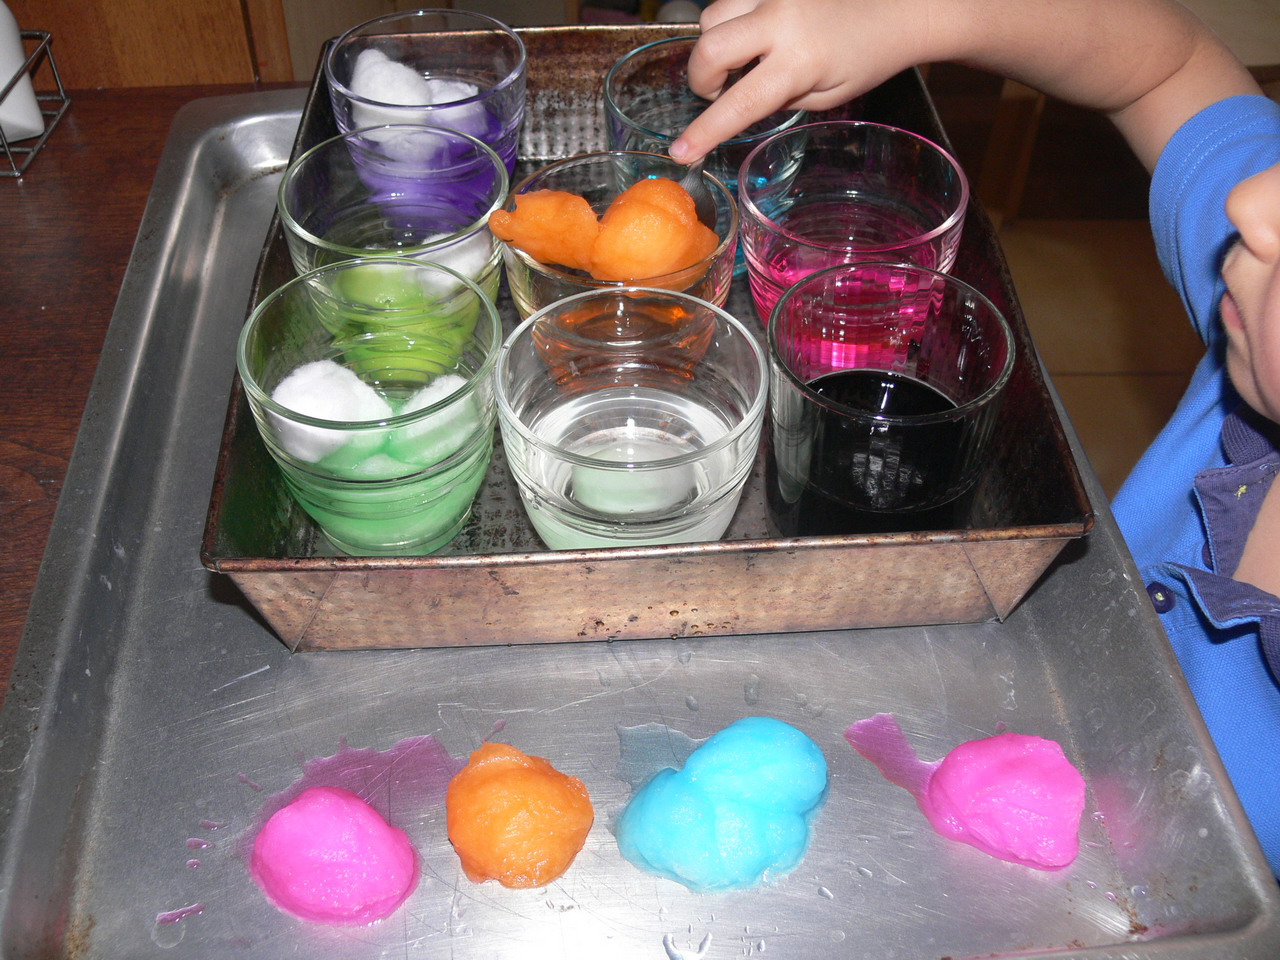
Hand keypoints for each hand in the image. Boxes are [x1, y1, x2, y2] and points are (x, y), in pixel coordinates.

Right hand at [671, 0, 935, 161]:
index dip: (704, 131)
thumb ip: (779, 96)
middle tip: (721, 89)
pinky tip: (758, 32)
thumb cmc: (866, 58)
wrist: (901, 7)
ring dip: (717, 42)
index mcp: (799, 61)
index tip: (680, 151)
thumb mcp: (824, 95)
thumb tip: (741, 96)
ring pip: (712, 15)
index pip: (738, 104)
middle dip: (702, 77)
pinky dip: (734, 18)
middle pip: (708, 48)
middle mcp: (781, 20)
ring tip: (744, 55)